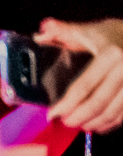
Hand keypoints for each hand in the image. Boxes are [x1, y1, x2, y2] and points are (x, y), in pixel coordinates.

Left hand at [36, 17, 122, 131]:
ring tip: (78, 124)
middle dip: (77, 118)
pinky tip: (97, 125)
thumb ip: (63, 31)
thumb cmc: (113, 35)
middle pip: (97, 103)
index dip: (66, 104)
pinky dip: (110, 123)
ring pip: (112, 112)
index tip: (52, 114)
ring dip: (93, 123)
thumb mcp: (88, 30)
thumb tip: (41, 31)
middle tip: (64, 122)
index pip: (84, 87)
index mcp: (110, 55)